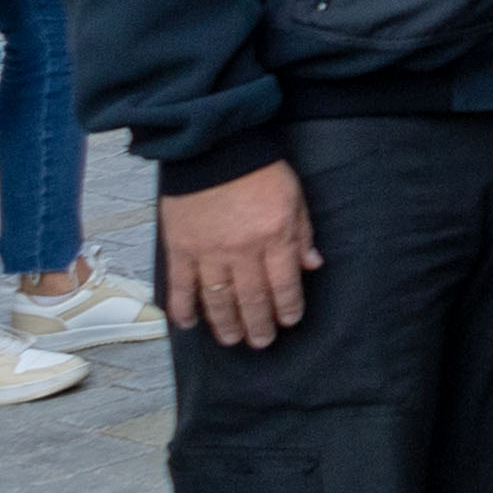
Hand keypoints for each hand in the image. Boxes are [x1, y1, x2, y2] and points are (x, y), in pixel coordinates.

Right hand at [158, 163, 319, 347]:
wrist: (213, 149)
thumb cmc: (259, 171)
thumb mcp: (294, 198)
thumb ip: (302, 234)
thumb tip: (313, 265)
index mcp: (274, 237)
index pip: (284, 283)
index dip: (287, 307)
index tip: (289, 322)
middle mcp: (242, 250)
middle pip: (252, 297)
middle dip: (258, 324)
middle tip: (261, 342)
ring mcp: (208, 251)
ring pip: (218, 298)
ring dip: (225, 323)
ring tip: (232, 339)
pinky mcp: (180, 247)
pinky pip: (181, 285)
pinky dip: (183, 307)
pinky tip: (187, 324)